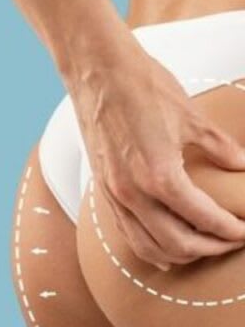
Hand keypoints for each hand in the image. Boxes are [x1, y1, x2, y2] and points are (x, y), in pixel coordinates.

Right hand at [70, 35, 244, 269]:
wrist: (97, 72)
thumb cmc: (143, 88)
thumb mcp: (192, 118)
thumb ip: (222, 148)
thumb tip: (244, 166)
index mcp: (159, 176)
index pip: (204, 219)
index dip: (232, 231)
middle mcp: (132, 193)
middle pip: (177, 244)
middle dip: (211, 248)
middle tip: (232, 240)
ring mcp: (113, 193)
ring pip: (147, 246)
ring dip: (180, 254)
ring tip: (203, 246)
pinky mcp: (103, 189)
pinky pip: (127, 231)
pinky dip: (150, 246)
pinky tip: (166, 246)